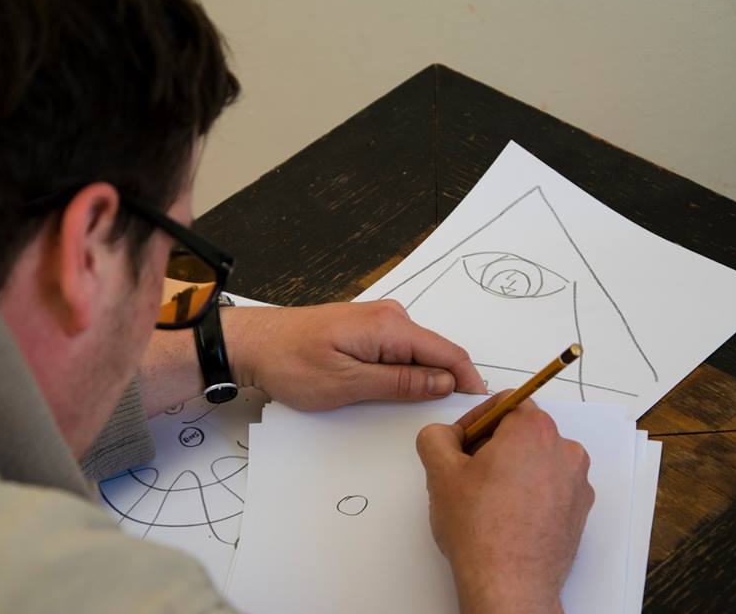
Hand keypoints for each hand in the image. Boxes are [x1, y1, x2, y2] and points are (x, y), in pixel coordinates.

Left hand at [224, 300, 485, 410]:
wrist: (253, 343)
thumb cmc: (292, 363)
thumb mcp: (349, 383)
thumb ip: (401, 382)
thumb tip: (445, 382)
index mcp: (390, 326)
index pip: (447, 352)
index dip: (468, 379)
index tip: (482, 405)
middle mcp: (390, 316)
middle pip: (435, 352)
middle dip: (447, 382)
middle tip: (451, 419)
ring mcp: (376, 320)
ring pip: (417, 353)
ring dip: (424, 378)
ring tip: (420, 409)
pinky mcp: (365, 328)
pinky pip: (398, 350)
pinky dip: (405, 370)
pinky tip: (396, 390)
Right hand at [415, 393, 594, 613]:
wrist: (509, 584)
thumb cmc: (482, 531)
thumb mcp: (440, 472)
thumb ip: (436, 437)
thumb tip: (443, 436)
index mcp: (533, 431)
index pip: (505, 402)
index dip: (477, 419)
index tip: (462, 441)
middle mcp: (564, 451)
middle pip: (523, 430)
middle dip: (493, 445)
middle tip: (467, 470)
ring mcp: (577, 483)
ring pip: (538, 459)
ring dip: (512, 469)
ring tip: (485, 497)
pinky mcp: (579, 511)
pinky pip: (551, 486)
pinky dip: (530, 492)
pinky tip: (505, 514)